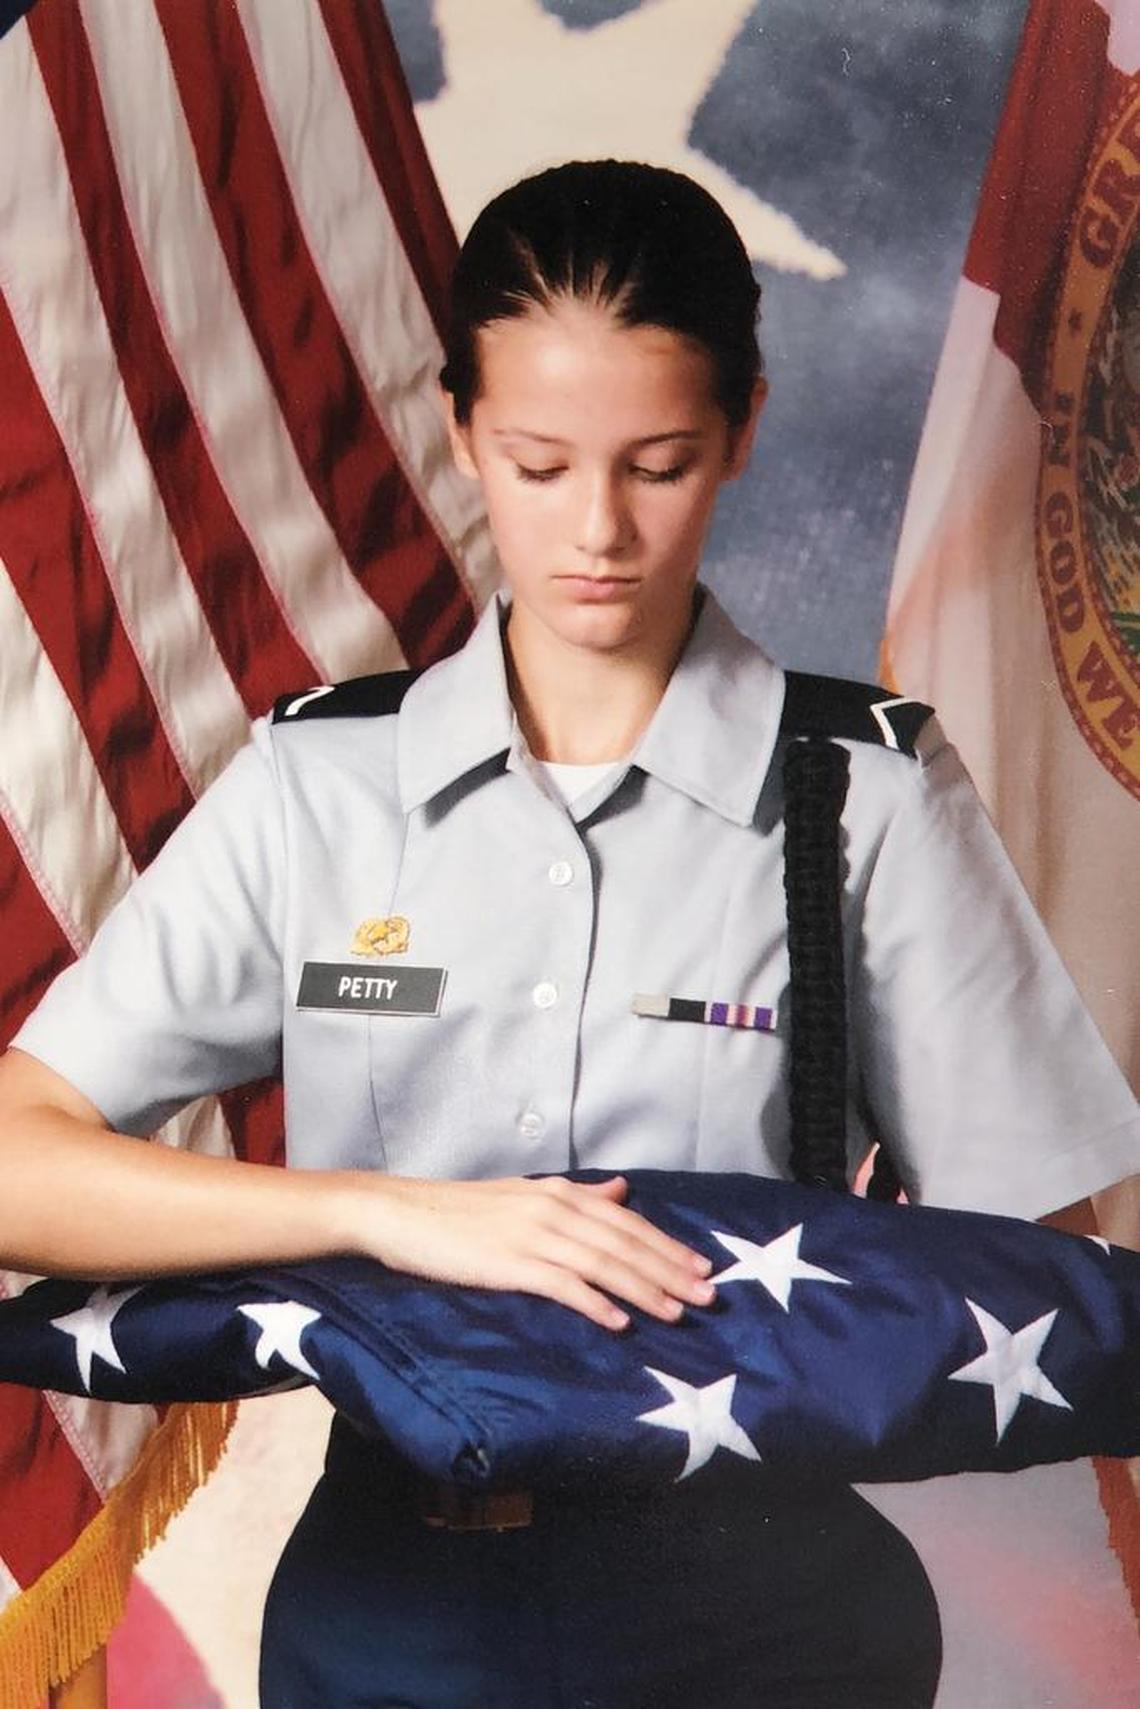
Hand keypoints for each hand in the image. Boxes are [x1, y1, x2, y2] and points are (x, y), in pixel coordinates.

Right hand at [354, 1173, 714, 1330]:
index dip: (668, 1246)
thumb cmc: (462, 1209)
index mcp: (561, 1193)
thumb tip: (621, 1191)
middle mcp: (553, 1209)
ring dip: (643, 1290)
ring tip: (677, 1313)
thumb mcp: (526, 1194)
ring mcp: (531, 1236)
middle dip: (670, 1271)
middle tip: (708, 1297)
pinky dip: (593, 1302)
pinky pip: (561, 1285)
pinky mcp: (508, 1263)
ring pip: (602, 1264)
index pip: (627, 1222)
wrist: (402, 1213)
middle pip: (624, 1243)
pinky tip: (618, 1322)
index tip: (703, 1268)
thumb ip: (578, 1195)